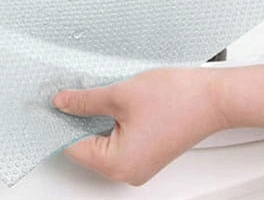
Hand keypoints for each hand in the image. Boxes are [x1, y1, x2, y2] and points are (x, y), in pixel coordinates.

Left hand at [52, 68, 225, 184]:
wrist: (214, 97)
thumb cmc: (177, 99)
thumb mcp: (119, 94)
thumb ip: (85, 101)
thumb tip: (61, 103)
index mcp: (117, 164)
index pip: (72, 146)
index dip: (59, 122)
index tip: (49, 104)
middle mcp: (127, 172)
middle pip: (86, 146)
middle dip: (78, 119)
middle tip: (70, 92)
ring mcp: (139, 164)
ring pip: (103, 142)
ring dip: (96, 118)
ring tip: (97, 94)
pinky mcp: (148, 153)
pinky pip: (119, 140)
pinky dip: (112, 122)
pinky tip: (113, 102)